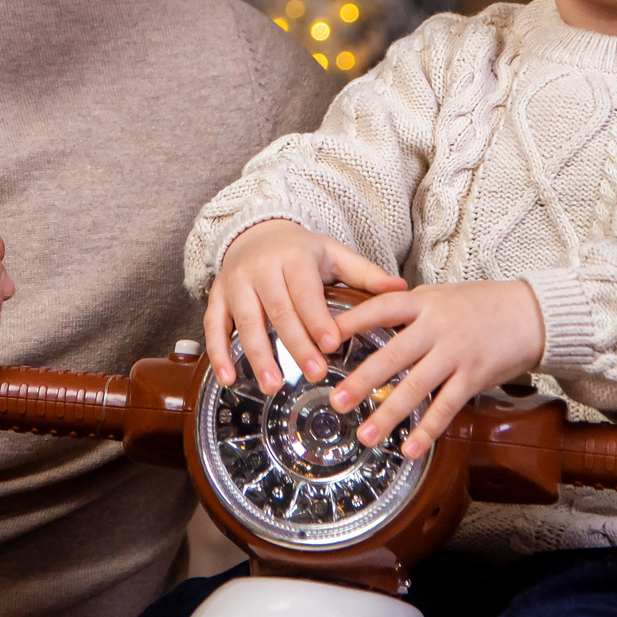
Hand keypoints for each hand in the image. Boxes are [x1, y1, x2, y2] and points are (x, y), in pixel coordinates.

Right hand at [204, 219, 403, 392]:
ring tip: (273, 384)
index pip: (305, 291)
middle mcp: (261, 269)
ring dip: (258, 355)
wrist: (254, 232)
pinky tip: (229, 379)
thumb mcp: (333, 254)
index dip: (317, 318)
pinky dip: (218, 353)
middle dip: (295, 344)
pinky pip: (214, 326)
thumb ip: (366, 274)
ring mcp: (236, 284)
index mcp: (293, 257)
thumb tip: (402, 289)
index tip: (332, 344)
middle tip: (314, 372)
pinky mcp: (217, 297)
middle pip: (278, 310)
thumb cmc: (300, 251)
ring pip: (245, 322)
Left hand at [323, 280, 543, 457]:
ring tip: (366, 434)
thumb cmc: (480, 306)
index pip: (380, 309)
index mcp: (423, 303)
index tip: (323, 339)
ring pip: (417, 386)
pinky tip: (411, 449)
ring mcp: (456, 353)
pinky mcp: (474, 377)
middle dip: (363, 380)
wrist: (530, 314)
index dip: (351, 323)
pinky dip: (428, 430)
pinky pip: (447, 407)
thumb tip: (367, 325)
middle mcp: (437, 327)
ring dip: (389, 413)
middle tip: (337, 401)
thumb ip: (407, 312)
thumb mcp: (439, 297)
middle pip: (393, 355)